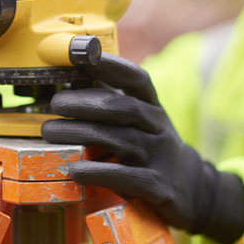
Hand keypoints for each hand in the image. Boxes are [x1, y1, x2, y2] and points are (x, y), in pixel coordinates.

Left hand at [41, 53, 243, 243]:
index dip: (111, 65)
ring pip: (121, 140)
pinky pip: (126, 177)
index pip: (137, 80)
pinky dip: (98, 172)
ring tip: (50, 132)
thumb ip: (109, 102)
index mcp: (153, 107)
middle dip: (87, 103)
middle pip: (124, 109)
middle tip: (56, 103)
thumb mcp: (139, 122)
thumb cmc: (152, 147)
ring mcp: (160, 157)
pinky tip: (74, 169)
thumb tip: (72, 78)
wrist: (192, 188)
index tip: (82, 56)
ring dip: (81, 134)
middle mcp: (159, 128)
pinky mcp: (157, 186)